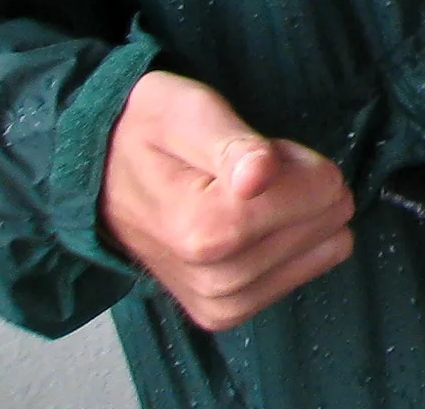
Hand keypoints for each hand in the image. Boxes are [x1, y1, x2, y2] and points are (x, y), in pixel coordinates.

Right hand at [100, 71, 353, 330]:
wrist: (99, 172)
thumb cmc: (147, 132)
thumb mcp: (188, 112)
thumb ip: (233, 145)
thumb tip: (260, 176)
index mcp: (206, 229)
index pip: (321, 189)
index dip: (297, 159)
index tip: (256, 153)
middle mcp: (215, 278)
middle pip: (325, 219)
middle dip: (301, 185)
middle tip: (249, 173)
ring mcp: (220, 302)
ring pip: (324, 247)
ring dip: (297, 213)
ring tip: (247, 195)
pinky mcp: (224, 312)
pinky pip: (303, 274)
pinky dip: (295, 244)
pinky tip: (258, 225)